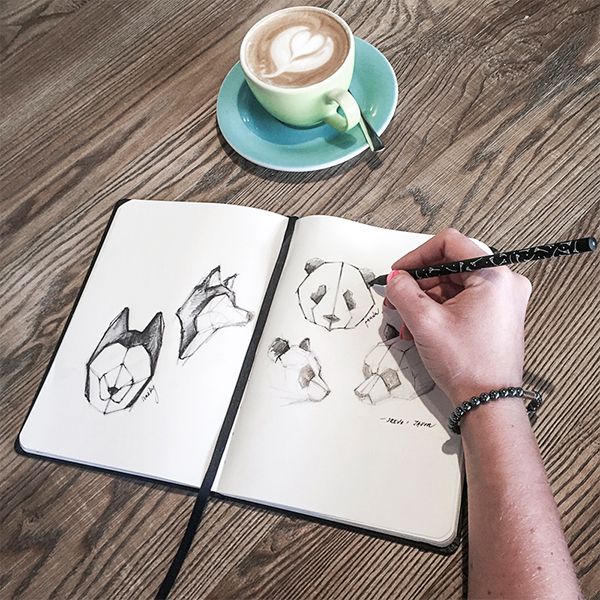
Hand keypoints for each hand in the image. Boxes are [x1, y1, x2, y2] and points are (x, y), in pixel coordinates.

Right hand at [385, 229, 531, 405]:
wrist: (488, 402)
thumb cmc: (469, 366)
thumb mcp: (425, 322)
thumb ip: (403, 292)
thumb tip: (395, 279)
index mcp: (494, 275)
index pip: (449, 243)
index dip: (417, 256)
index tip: (400, 272)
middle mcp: (504, 283)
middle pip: (450, 265)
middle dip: (418, 284)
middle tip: (397, 299)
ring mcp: (502, 300)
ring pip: (453, 285)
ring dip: (425, 301)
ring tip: (407, 322)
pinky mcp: (496, 314)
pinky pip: (462, 300)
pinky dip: (439, 310)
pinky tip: (421, 328)